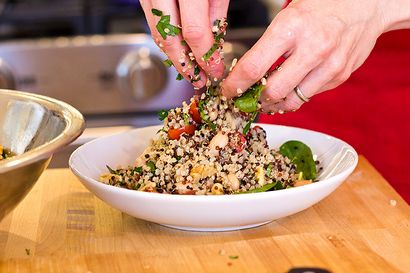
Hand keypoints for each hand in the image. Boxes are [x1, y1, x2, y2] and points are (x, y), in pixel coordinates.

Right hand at [140, 0, 228, 88]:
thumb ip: (216, 14)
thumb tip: (214, 48)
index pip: (194, 32)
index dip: (205, 56)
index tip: (215, 70)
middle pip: (170, 39)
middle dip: (186, 65)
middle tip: (199, 79)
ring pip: (158, 35)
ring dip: (175, 58)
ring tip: (191, 72)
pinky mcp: (146, 0)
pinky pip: (154, 26)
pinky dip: (168, 43)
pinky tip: (180, 54)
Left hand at [221, 0, 387, 112]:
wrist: (366, 6)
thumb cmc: (322, 7)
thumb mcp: (287, 16)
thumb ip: (267, 46)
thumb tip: (245, 74)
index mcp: (291, 27)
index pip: (253, 67)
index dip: (235, 85)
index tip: (229, 91)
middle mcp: (313, 48)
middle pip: (272, 91)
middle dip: (255, 99)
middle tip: (247, 98)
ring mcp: (329, 65)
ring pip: (292, 101)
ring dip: (274, 104)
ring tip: (267, 99)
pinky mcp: (340, 77)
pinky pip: (309, 96)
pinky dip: (295, 96)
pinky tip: (291, 87)